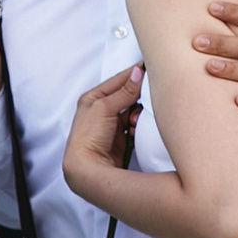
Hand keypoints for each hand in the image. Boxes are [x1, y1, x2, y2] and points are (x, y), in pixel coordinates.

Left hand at [63, 65, 143, 205]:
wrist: (87, 169)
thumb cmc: (88, 137)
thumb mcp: (105, 107)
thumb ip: (124, 90)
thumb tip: (138, 72)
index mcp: (93, 98)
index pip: (118, 80)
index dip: (134, 73)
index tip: (150, 67)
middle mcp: (101, 110)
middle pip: (127, 96)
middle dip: (137, 98)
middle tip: (148, 96)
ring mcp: (111, 124)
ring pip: (133, 110)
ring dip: (137, 114)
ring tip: (135, 120)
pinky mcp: (120, 138)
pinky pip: (134, 125)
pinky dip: (137, 125)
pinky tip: (135, 129)